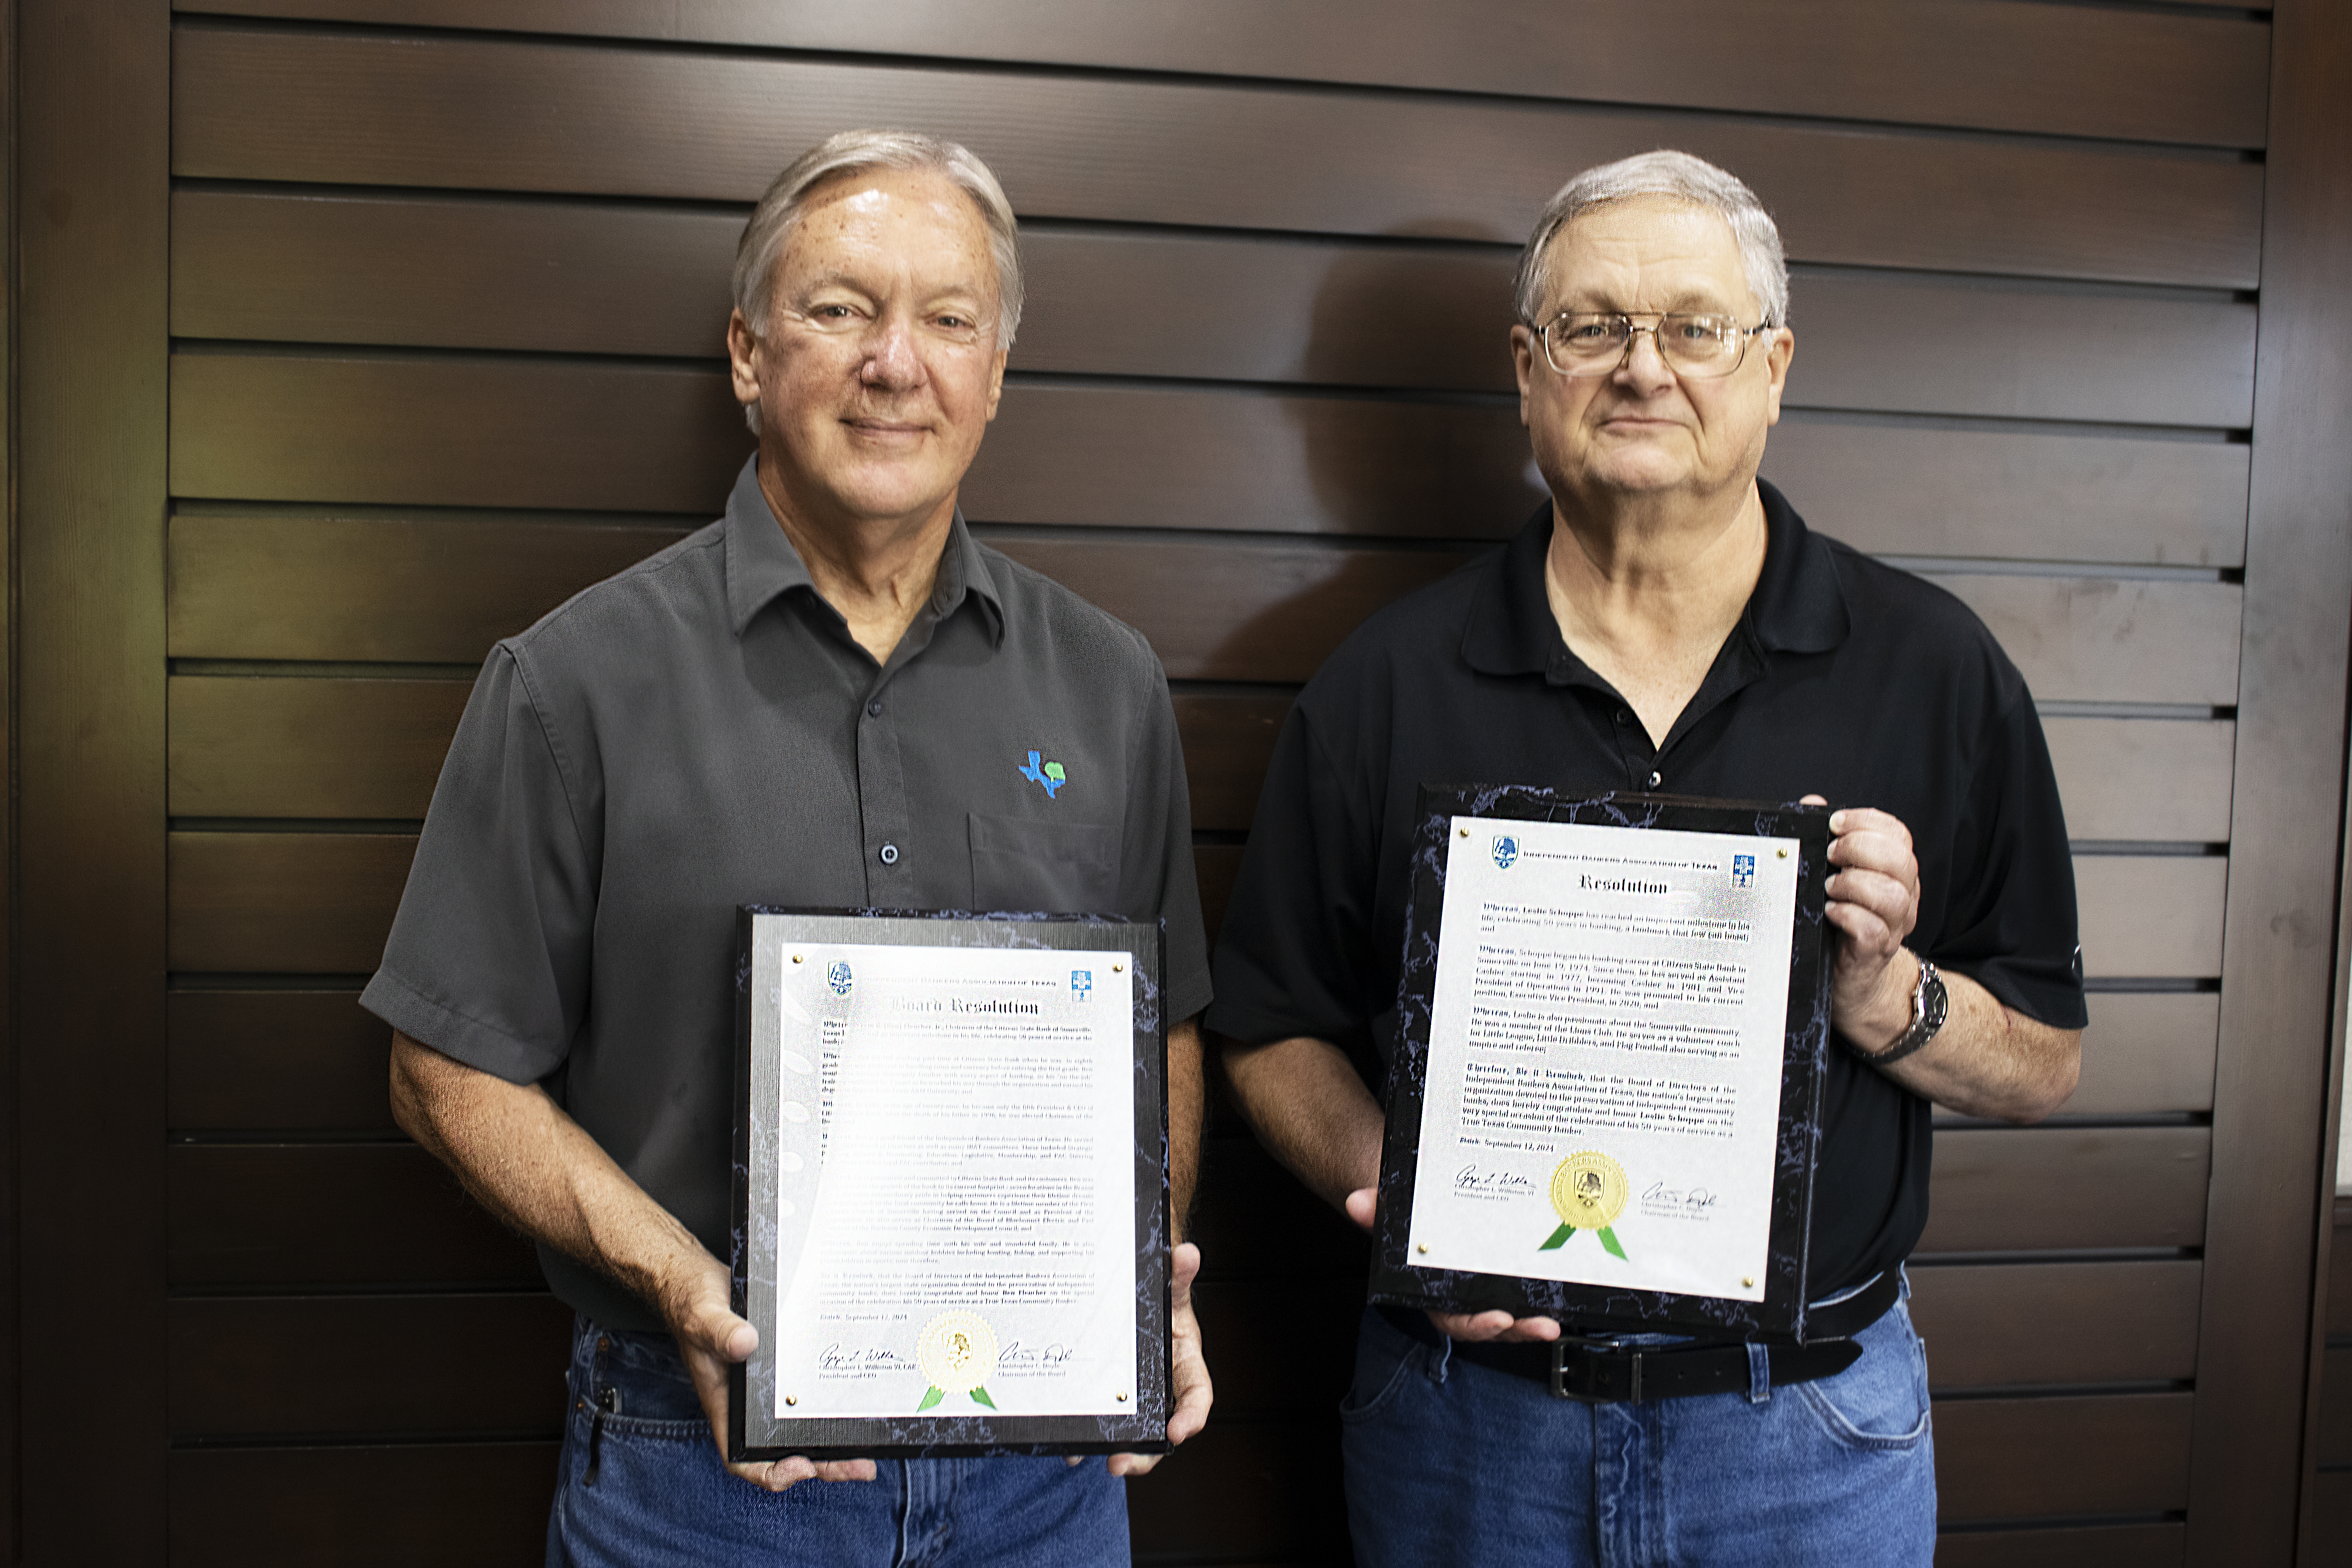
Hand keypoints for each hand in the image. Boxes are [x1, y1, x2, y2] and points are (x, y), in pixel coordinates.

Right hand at [662, 1248, 876, 1492]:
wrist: (700, 1283)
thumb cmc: (694, 1304)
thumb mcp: (704, 1316)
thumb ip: (720, 1332)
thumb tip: (745, 1343)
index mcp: (726, 1405)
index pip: (742, 1457)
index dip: (771, 1472)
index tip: (801, 1466)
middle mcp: (749, 1405)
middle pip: (785, 1450)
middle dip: (822, 1464)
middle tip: (858, 1467)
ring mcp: (769, 1389)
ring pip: (803, 1427)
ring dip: (833, 1442)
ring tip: (866, 1453)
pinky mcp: (786, 1369)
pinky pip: (810, 1396)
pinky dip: (832, 1406)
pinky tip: (856, 1403)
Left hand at [1100, 1242, 1212, 1476]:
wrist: (1132, 1295)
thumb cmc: (1159, 1297)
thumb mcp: (1167, 1287)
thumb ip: (1177, 1275)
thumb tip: (1187, 1253)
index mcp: (1184, 1365)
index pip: (1196, 1397)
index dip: (1191, 1417)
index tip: (1178, 1431)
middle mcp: (1161, 1388)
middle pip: (1158, 1431)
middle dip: (1141, 1454)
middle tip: (1120, 1462)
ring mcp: (1133, 1397)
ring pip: (1127, 1432)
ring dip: (1106, 1448)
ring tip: (1081, 1456)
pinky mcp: (1108, 1398)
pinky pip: (1098, 1420)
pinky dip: (1083, 1434)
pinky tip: (1064, 1445)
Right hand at [1343, 1187, 1561, 1344]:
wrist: (1423, 1201)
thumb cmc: (1410, 1215)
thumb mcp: (1392, 1210)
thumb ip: (1377, 1211)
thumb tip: (1357, 1202)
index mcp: (1437, 1292)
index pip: (1457, 1319)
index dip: (1478, 1324)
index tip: (1499, 1318)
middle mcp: (1466, 1296)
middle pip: (1496, 1324)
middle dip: (1519, 1329)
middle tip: (1543, 1325)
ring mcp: (1492, 1288)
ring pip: (1517, 1312)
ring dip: (1538, 1317)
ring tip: (1559, 1316)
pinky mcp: (1512, 1274)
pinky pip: (1531, 1290)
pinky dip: (1548, 1292)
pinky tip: (1569, 1286)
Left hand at [1801, 797, 1922, 1050]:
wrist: (1854, 978)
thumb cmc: (1842, 921)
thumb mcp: (1836, 875)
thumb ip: (1827, 839)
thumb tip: (1812, 803)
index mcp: (1896, 871)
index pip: (1898, 833)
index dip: (1867, 822)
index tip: (1835, 824)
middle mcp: (1903, 895)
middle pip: (1900, 860)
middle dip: (1860, 849)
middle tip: (1830, 856)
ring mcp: (1894, 925)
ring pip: (1892, 895)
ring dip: (1855, 885)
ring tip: (1829, 888)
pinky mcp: (1875, 950)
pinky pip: (1872, 929)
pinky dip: (1848, 915)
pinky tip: (1830, 912)